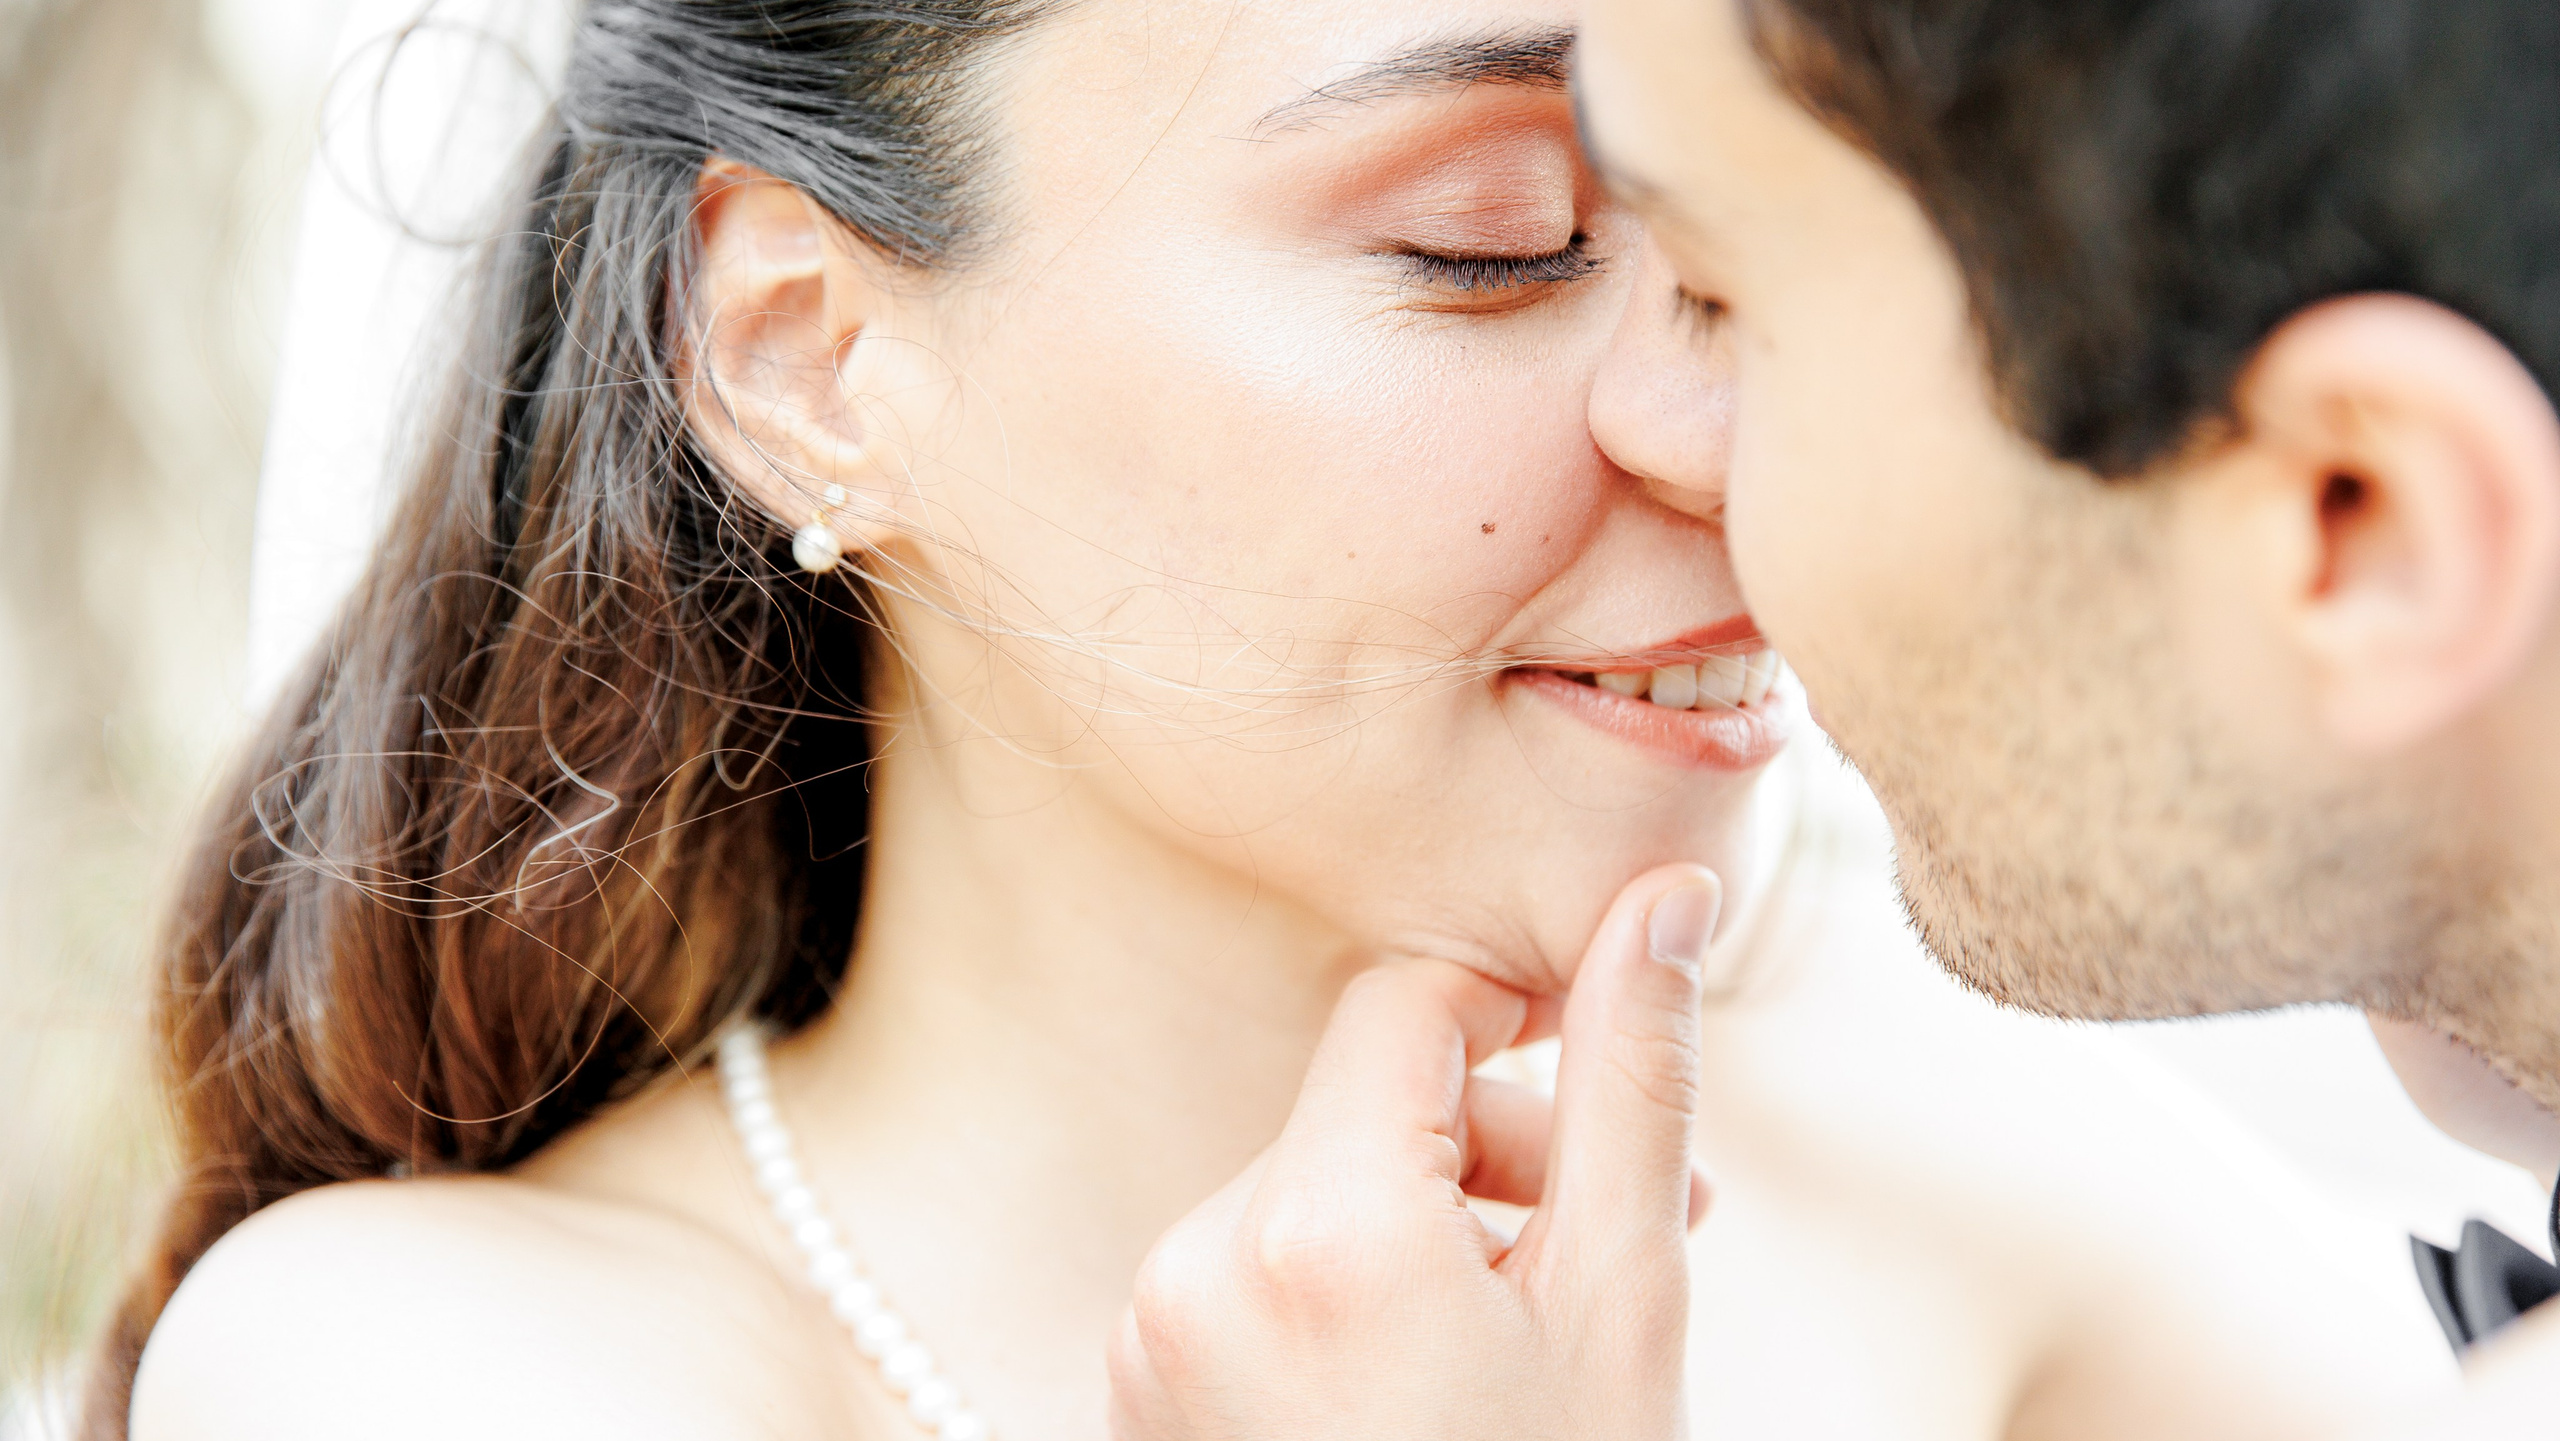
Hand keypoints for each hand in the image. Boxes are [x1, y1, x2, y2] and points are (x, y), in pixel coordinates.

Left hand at [1107, 865, 1721, 1440]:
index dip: (1516, 1019)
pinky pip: (1259, 1275)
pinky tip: (1444, 1373)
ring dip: (1432, 1223)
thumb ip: (1634, 1079)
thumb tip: (1665, 895)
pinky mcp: (1146, 1399)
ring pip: (1313, 1188)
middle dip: (1494, 1146)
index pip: (1404, 1007)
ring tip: (1536, 1322)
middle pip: (1356, 1104)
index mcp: (1314, 1229)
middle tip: (1629, 1227)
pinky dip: (1354, 1291)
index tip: (1599, 1071)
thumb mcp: (1623, 1299)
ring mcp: (1155, 1343)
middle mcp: (1198, 1268)